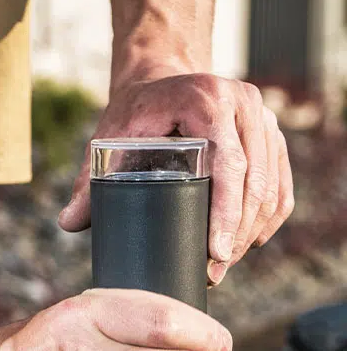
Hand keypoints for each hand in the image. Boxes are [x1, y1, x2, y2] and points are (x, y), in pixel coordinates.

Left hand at [58, 74, 294, 284]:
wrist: (160, 80)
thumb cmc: (133, 112)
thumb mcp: (109, 138)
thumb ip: (89, 180)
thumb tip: (68, 223)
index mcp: (207, 100)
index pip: (227, 163)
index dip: (225, 212)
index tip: (215, 253)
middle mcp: (244, 104)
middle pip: (255, 180)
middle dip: (238, 232)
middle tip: (216, 271)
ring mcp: (263, 118)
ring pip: (272, 184)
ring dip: (253, 229)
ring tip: (226, 264)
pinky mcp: (271, 134)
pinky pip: (281, 181)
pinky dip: (269, 215)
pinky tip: (251, 241)